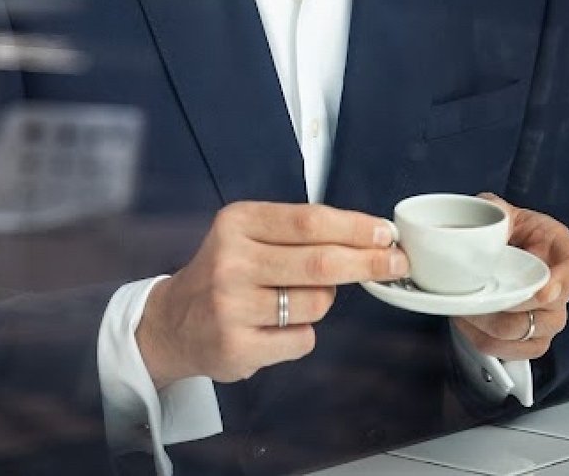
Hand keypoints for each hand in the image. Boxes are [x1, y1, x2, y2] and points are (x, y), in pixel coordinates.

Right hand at [135, 200, 404, 388]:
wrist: (173, 321)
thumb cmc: (224, 272)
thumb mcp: (247, 235)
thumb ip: (296, 234)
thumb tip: (365, 238)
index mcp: (237, 223)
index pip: (309, 221)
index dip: (354, 227)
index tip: (384, 232)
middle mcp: (232, 261)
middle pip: (319, 262)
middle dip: (367, 262)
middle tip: (395, 262)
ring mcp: (233, 306)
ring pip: (316, 304)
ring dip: (323, 302)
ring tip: (294, 299)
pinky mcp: (238, 346)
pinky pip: (301, 340)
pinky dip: (302, 333)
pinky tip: (274, 327)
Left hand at [451, 192, 568, 360]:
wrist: (504, 253)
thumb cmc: (513, 231)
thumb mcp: (505, 211)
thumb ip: (497, 208)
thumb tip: (490, 215)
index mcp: (567, 253)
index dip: (567, 282)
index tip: (545, 289)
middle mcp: (564, 292)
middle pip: (549, 311)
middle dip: (509, 305)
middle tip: (479, 293)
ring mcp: (551, 320)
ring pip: (526, 333)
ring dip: (490, 323)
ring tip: (465, 306)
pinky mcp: (534, 340)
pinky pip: (513, 352)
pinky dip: (486, 340)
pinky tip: (468, 323)